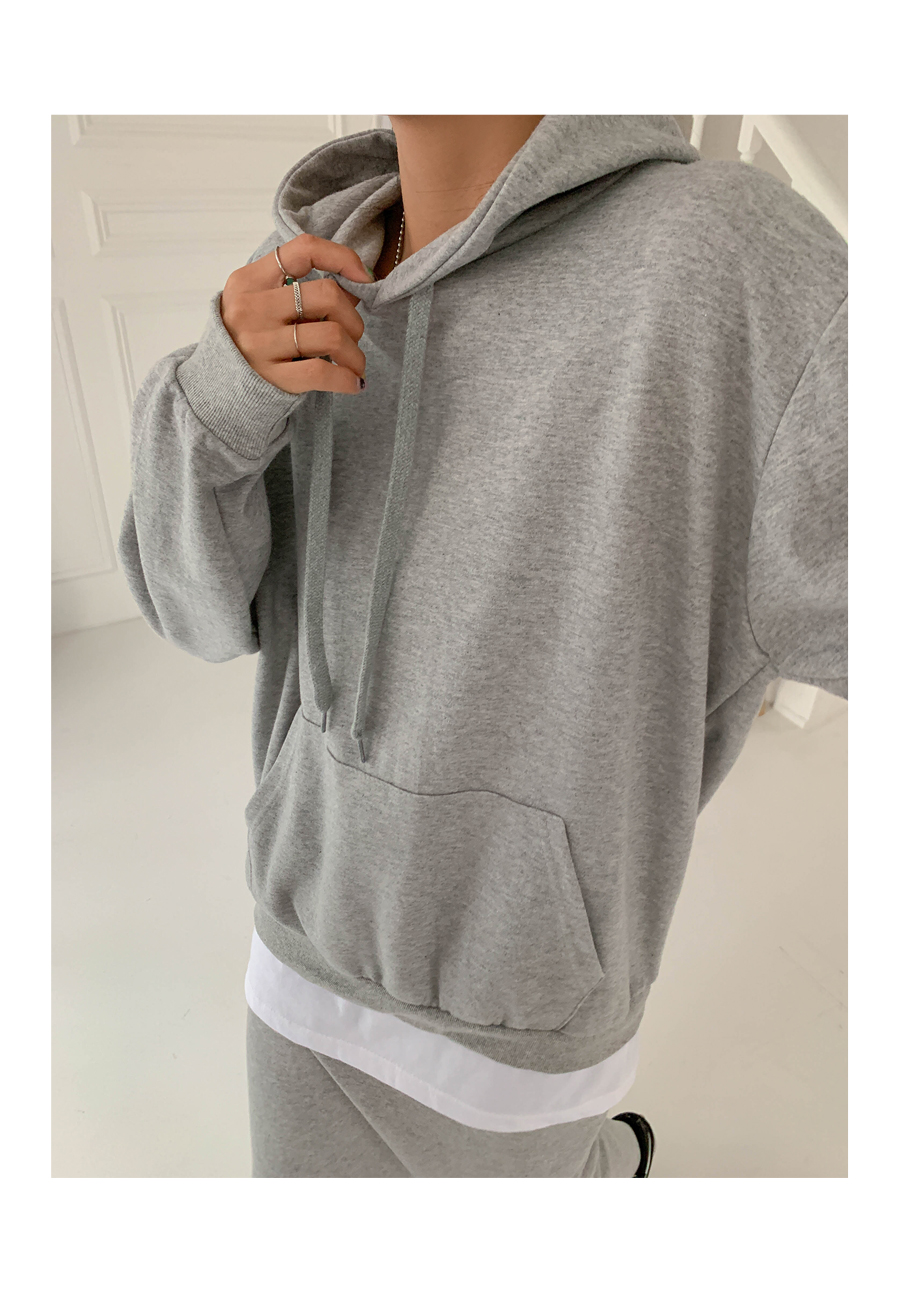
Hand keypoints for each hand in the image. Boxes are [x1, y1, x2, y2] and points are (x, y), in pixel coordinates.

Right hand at [220, 233, 373, 394]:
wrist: (217, 382)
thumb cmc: (252, 335)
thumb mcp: (263, 301)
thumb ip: (303, 290)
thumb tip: (358, 285)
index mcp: (250, 280)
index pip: (304, 250)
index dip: (342, 257)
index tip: (364, 277)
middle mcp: (252, 308)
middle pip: (328, 295)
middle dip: (353, 317)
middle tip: (353, 334)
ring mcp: (260, 344)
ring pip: (333, 336)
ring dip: (355, 352)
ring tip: (353, 361)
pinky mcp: (272, 377)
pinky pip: (323, 373)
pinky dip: (348, 378)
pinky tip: (354, 382)